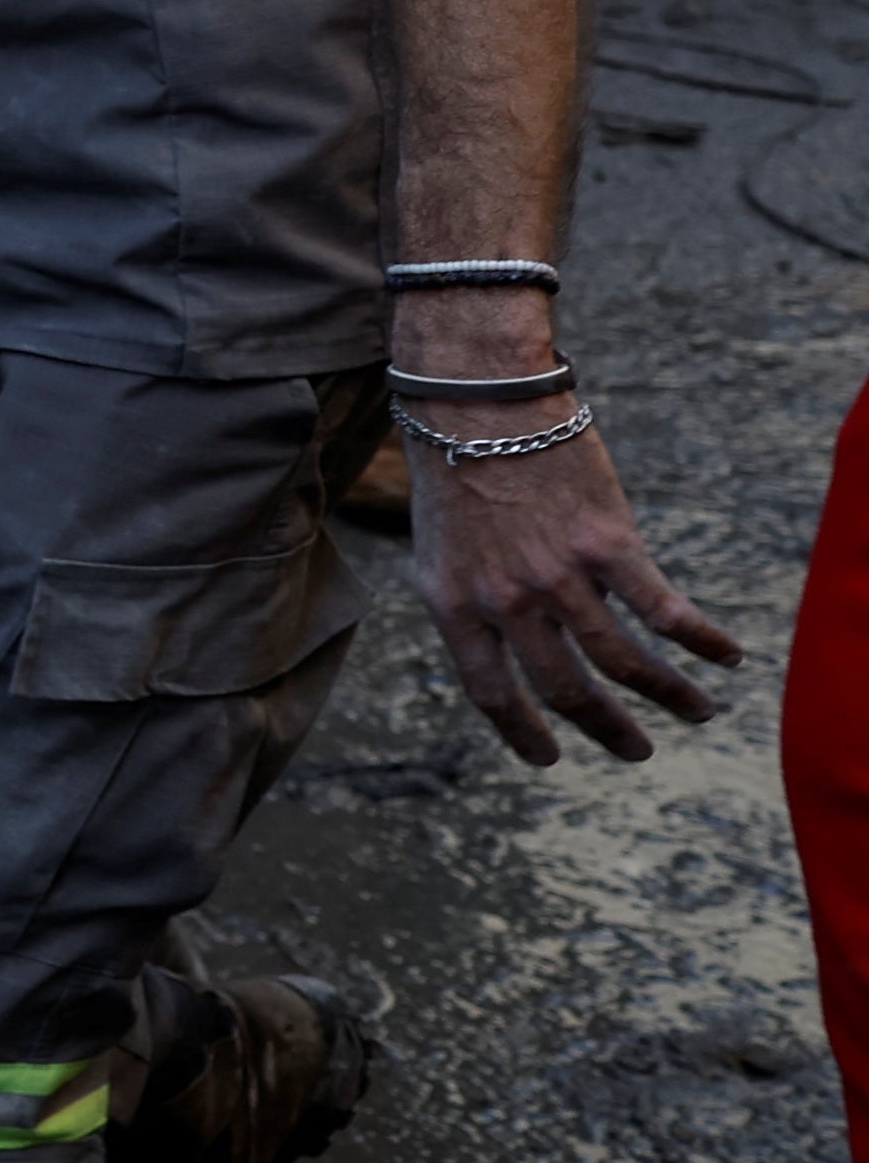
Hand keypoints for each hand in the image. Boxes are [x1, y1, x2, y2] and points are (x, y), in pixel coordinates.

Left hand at [415, 401, 741, 762]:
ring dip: (667, 694)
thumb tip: (505, 644)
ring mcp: (557, 578)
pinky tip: (726, 655)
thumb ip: (468, 601)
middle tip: (635, 751)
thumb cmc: (455, 468)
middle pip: (565, 688)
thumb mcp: (437, 549)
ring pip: (624, 661)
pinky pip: (665, 611)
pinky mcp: (607, 546)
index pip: (490, 692)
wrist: (480, 404)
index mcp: (453, 607)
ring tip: (696, 712)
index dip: (522, 733)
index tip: (549, 758)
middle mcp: (505, 603)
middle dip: (607, 728)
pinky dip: (701, 640)